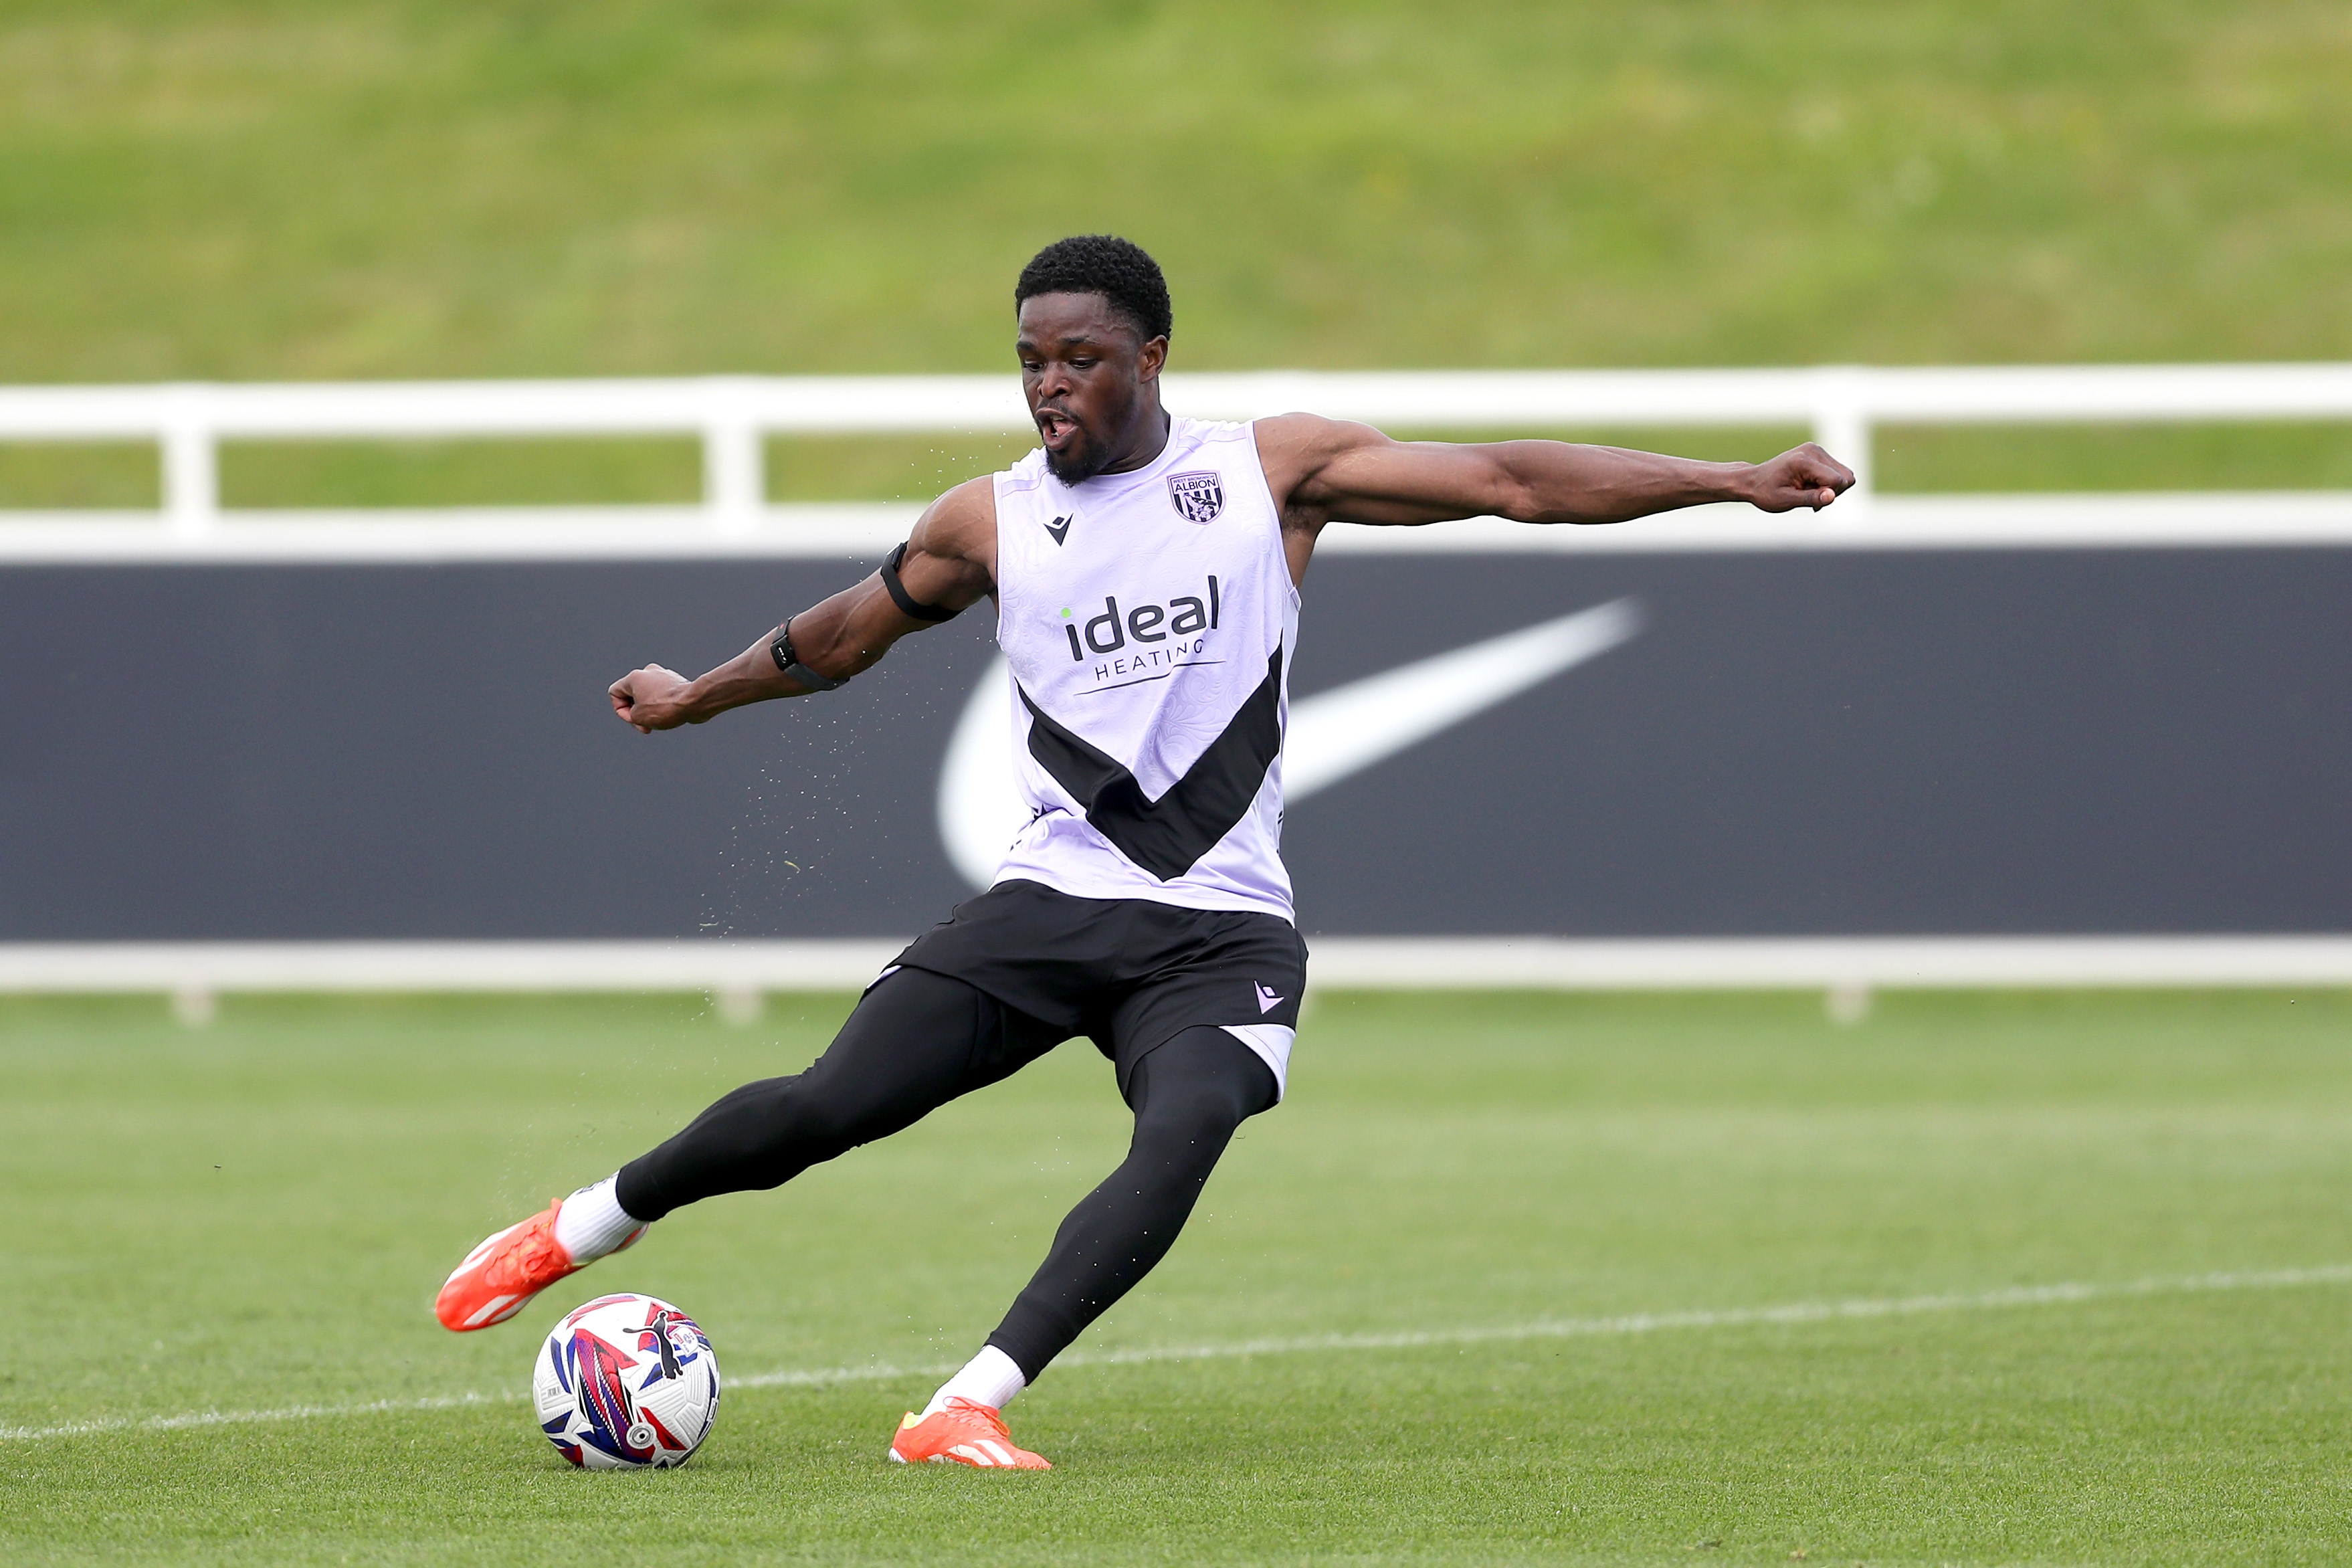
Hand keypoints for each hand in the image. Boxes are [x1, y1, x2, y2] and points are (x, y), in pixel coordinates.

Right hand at [608, 665, 700, 731]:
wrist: (694, 702)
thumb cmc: (665, 708)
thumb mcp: (637, 717)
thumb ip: (630, 713)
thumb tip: (640, 711)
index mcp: (635, 676)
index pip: (614, 692)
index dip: (620, 710)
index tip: (633, 718)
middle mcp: (648, 672)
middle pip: (632, 694)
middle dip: (636, 712)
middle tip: (644, 725)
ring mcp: (664, 675)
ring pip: (648, 695)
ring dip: (649, 711)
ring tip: (658, 722)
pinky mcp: (676, 682)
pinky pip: (662, 695)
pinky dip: (662, 706)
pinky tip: (670, 716)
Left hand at [1742, 443, 1856, 511]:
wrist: (1753, 481)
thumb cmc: (1766, 492)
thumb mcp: (1786, 500)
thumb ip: (1810, 498)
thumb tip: (1832, 497)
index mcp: (1804, 461)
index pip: (1837, 480)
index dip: (1828, 495)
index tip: (1810, 502)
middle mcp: (1814, 451)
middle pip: (1846, 477)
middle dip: (1832, 492)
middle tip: (1808, 498)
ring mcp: (1816, 450)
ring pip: (1845, 475)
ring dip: (1830, 489)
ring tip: (1807, 492)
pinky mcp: (1818, 453)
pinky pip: (1837, 472)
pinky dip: (1828, 484)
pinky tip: (1810, 487)